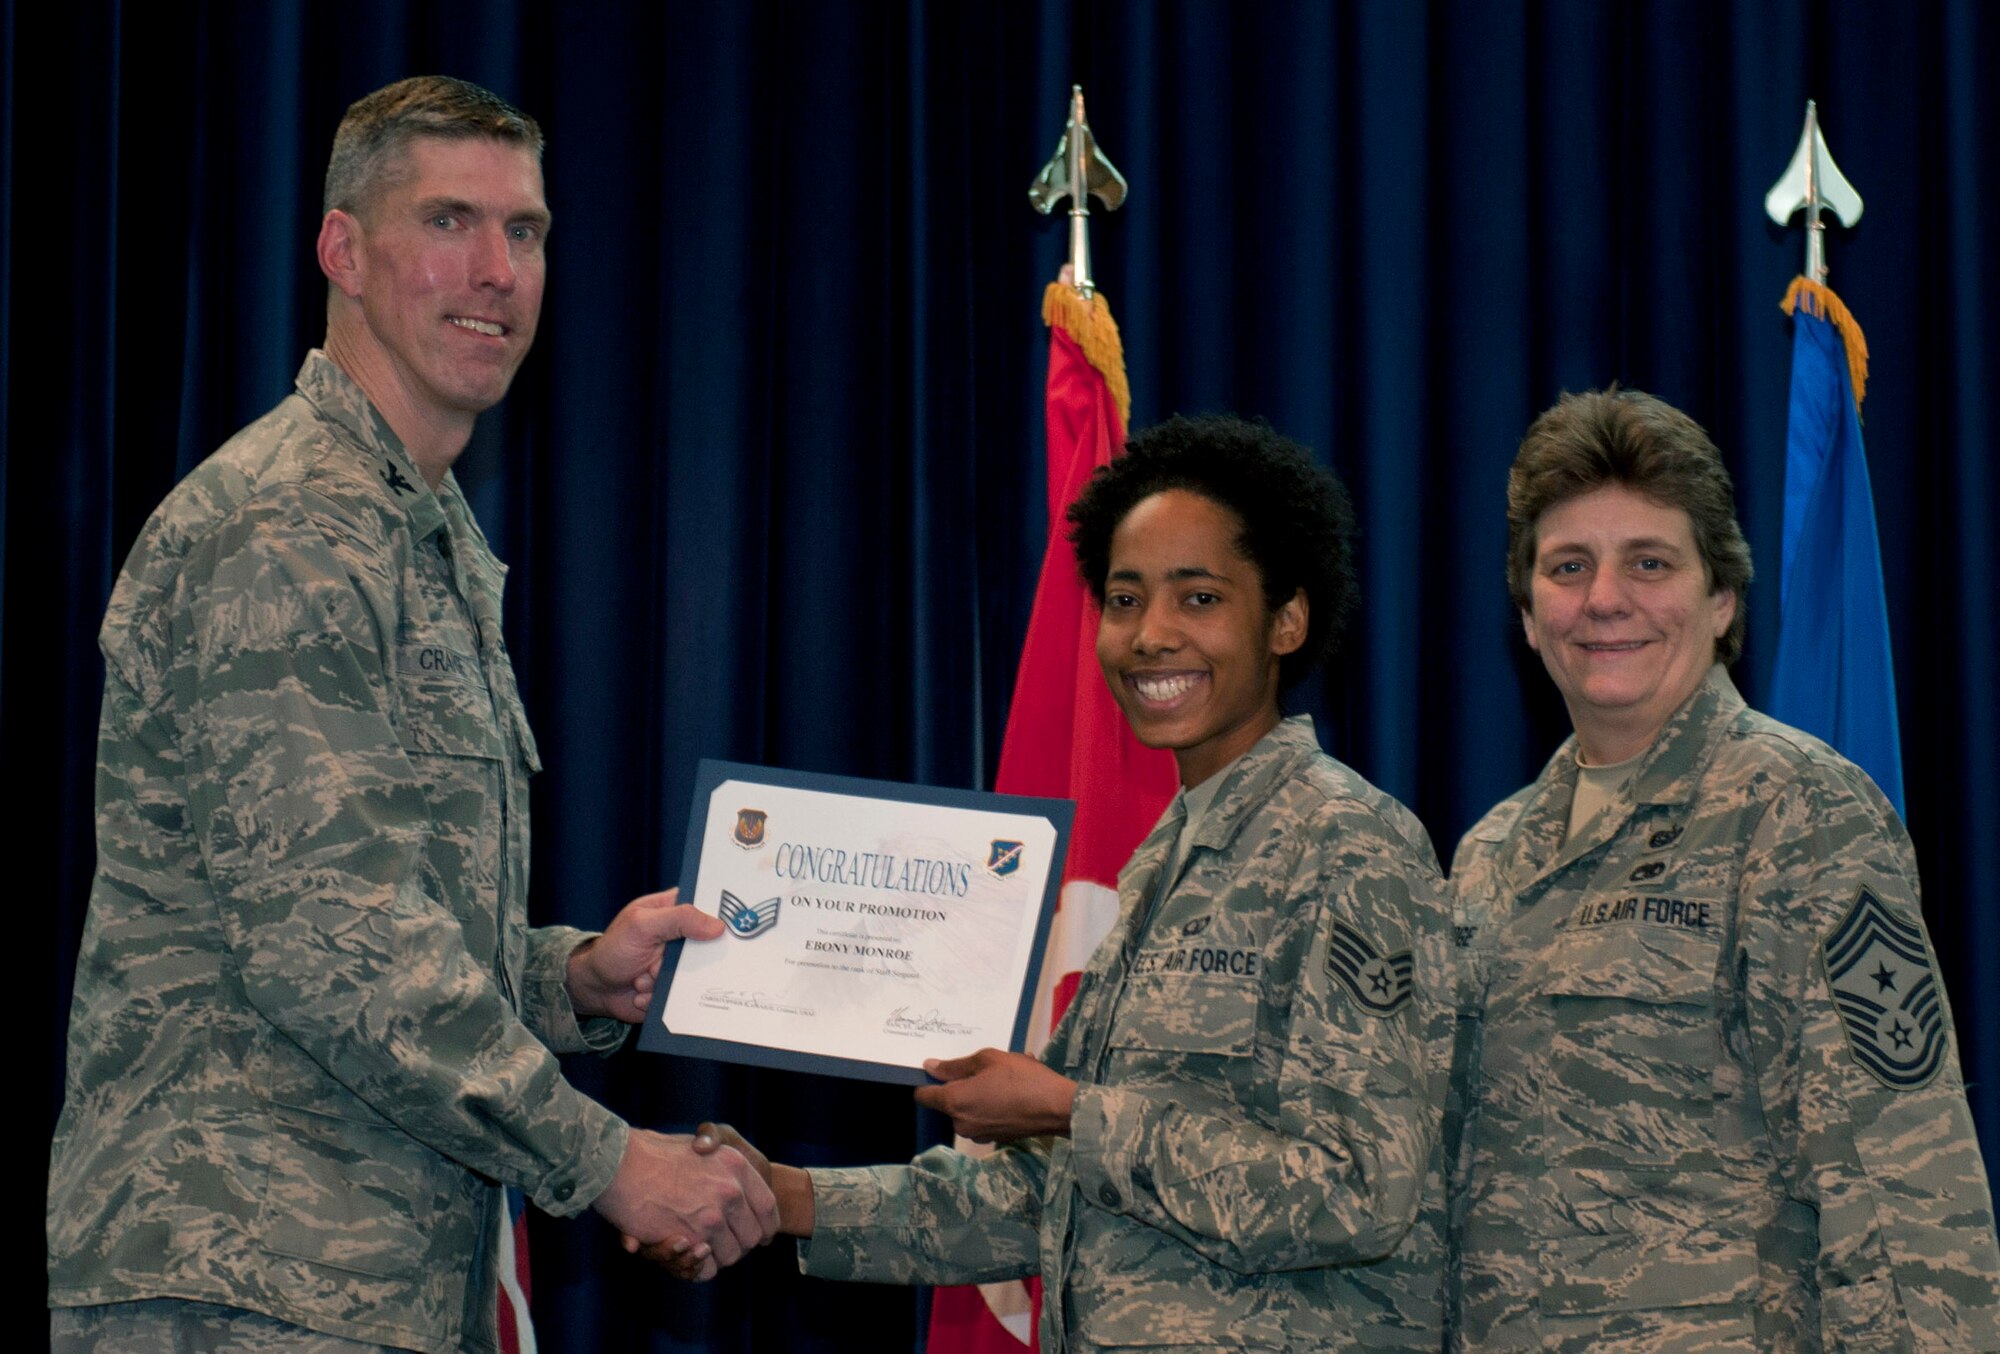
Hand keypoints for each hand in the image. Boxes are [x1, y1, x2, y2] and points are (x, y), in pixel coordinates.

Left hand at [566, 888, 722, 1020]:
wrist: (594, 988)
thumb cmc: (612, 949)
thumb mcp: (642, 925)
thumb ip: (679, 919)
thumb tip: (718, 926)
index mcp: (675, 911)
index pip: (709, 907)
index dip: (723, 917)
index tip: (728, 931)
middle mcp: (681, 937)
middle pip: (710, 945)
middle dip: (686, 961)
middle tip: (658, 963)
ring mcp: (680, 964)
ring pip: (696, 975)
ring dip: (665, 981)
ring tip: (642, 978)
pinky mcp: (676, 988)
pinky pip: (683, 996)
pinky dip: (658, 997)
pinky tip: (640, 992)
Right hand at [630, 1123, 815, 1278]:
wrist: (618, 1162)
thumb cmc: (653, 1153)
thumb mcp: (701, 1146)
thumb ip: (723, 1168)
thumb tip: (737, 1189)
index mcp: (736, 1165)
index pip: (768, 1207)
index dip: (765, 1226)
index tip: (760, 1236)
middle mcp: (730, 1190)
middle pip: (752, 1237)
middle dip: (739, 1245)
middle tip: (720, 1243)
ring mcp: (711, 1216)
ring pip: (730, 1255)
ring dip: (716, 1257)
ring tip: (698, 1247)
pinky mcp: (689, 1237)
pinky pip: (706, 1268)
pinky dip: (698, 1268)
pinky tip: (685, 1254)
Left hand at [912, 1048, 1076, 1142]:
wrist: (1057, 1108)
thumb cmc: (1022, 1078)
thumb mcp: (988, 1060)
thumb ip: (956, 1066)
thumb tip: (930, 1067)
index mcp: (954, 1102)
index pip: (924, 1096)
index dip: (927, 1081)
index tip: (938, 1070)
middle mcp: (961, 1124)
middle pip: (948, 1102)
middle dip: (961, 1086)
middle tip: (985, 1070)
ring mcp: (978, 1135)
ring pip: (967, 1109)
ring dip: (978, 1095)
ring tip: (1004, 1079)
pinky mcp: (994, 1139)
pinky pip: (983, 1118)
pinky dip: (991, 1106)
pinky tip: (1012, 1094)